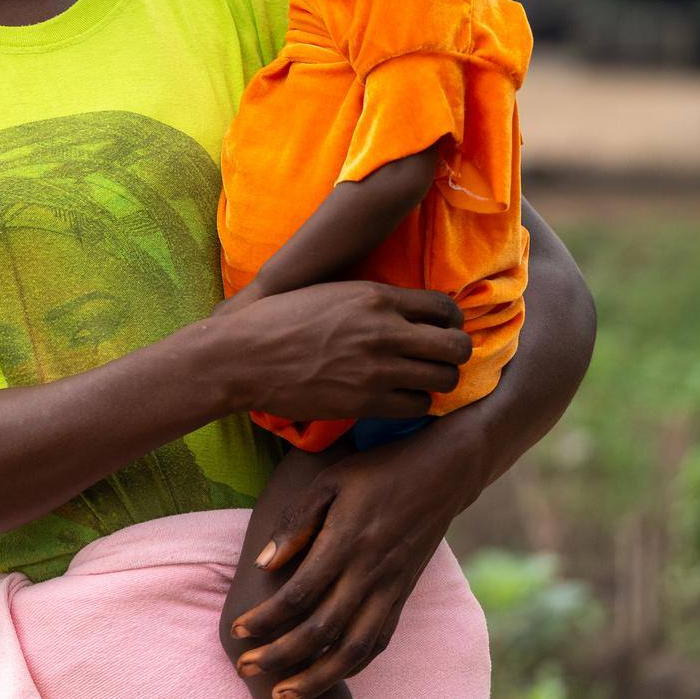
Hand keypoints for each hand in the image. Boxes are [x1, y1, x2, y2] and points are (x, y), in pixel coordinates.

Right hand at [211, 281, 469, 422]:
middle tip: (437, 357)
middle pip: (456, 345)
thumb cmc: (278, 319)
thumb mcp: (330, 292)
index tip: (439, 329)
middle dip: (454, 352)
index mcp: (374, 296)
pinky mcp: (365, 401)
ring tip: (420, 380)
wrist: (243, 356)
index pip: (444, 307)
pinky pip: (417, 406)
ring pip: (443, 379)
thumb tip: (405, 311)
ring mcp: (376, 368)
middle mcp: (384, 330)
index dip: (450, 321)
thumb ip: (371, 300)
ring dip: (436, 380)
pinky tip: (399, 397)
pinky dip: (414, 403)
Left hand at [229, 430, 483, 697]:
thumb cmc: (377, 472)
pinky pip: (378, 641)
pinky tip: (328, 674)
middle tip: (246, 669)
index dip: (266, 619)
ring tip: (285, 694)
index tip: (238, 631)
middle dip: (281, 656)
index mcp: (347, 542)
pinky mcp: (404, 596)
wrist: (443, 474)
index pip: (299, 594)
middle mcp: (371, 573)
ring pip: (354, 649)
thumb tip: (264, 563)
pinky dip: (353, 665)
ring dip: (318, 677)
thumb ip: (297, 521)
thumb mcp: (330, 481)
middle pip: (322, 631)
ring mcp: (392, 589)